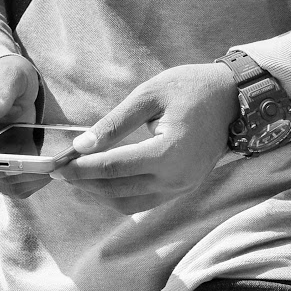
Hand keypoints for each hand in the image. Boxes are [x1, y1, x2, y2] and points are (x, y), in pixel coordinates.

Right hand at [0, 53, 46, 200]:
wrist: (7, 86)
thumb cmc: (4, 76)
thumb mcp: (7, 73)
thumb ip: (0, 89)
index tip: (17, 160)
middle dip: (19, 172)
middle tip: (48, 164)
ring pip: (5, 184)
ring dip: (32, 177)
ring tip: (57, 164)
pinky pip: (17, 184)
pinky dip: (36, 178)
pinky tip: (54, 165)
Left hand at [54, 63, 238, 213]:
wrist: (233, 98)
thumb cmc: (192, 87)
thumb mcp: (151, 94)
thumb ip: (116, 122)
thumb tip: (82, 144)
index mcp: (168, 152)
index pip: (113, 168)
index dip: (81, 168)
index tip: (57, 164)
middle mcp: (175, 178)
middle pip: (116, 190)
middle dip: (84, 183)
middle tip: (60, 172)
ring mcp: (180, 187)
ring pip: (128, 202)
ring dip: (99, 194)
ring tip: (77, 178)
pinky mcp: (182, 188)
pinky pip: (143, 202)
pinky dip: (119, 196)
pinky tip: (103, 182)